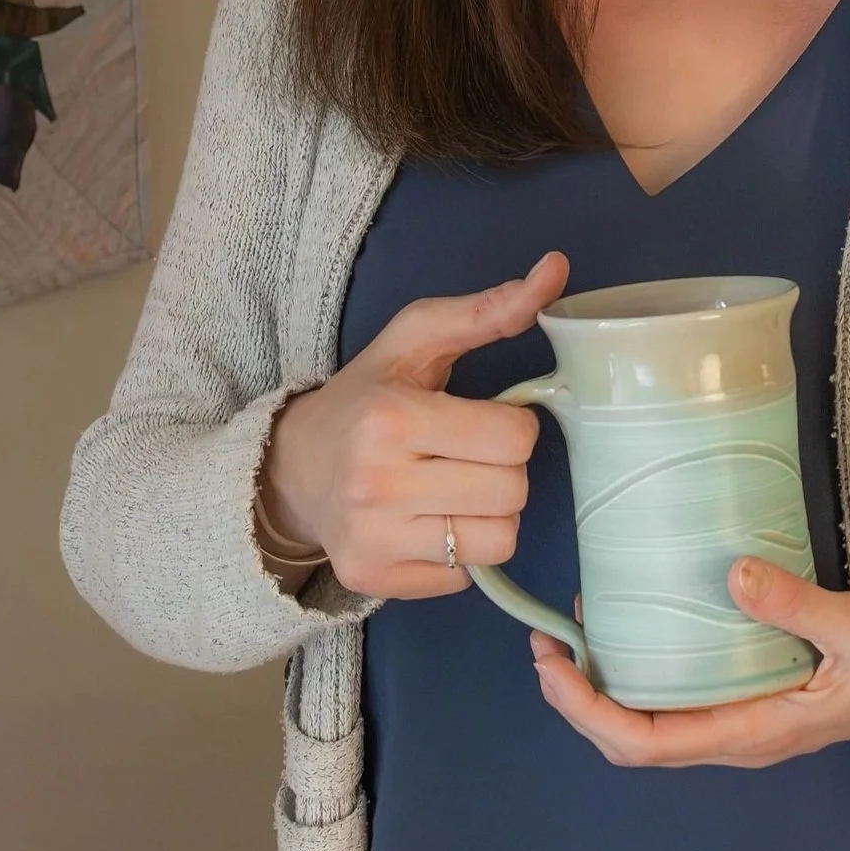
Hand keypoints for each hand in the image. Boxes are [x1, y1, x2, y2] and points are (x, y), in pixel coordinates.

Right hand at [259, 251, 568, 599]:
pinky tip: (427, 522)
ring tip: (453, 490)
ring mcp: (372, 540)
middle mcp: (377, 485)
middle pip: (513, 493)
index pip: (515, 438)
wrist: (293, 466)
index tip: (480, 420)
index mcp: (391, 419)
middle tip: (465, 456)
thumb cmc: (367, 396)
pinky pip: (465, 576)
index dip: (511, 427)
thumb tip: (556, 269)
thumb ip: (490, 310)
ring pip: (498, 542)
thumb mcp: (417, 340)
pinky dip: (459, 552)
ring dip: (489, 514)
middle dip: (503, 470)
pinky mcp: (371, 581)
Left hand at [531, 554, 849, 767]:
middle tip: (548, 642)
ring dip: (607, 687)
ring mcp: (748, 721)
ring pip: (655, 723)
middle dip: (581, 701)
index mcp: (757, 732)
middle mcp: (742, 737)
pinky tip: (637, 625)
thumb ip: (797, 603)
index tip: (554, 664)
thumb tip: (733, 574)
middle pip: (637, 741)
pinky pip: (682, 698)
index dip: (588, 711)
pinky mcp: (757, 697)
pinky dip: (643, 670)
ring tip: (577, 631)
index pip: (648, 744)